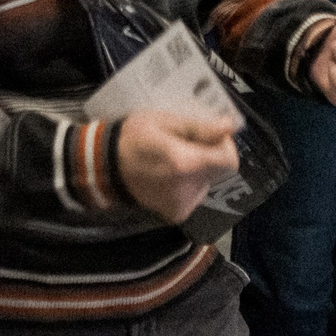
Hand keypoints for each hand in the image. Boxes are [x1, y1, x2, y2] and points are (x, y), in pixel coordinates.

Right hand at [114, 110, 239, 226]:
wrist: (105, 167)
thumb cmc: (133, 137)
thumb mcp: (164, 121)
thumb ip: (199, 127)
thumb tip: (230, 127)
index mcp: (185, 163)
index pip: (229, 161)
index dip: (224, 145)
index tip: (209, 135)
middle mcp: (187, 188)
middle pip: (219, 172)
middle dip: (210, 156)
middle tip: (187, 144)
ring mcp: (182, 205)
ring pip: (207, 183)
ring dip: (199, 170)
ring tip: (174, 159)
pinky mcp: (177, 214)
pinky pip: (195, 195)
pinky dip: (188, 184)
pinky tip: (169, 175)